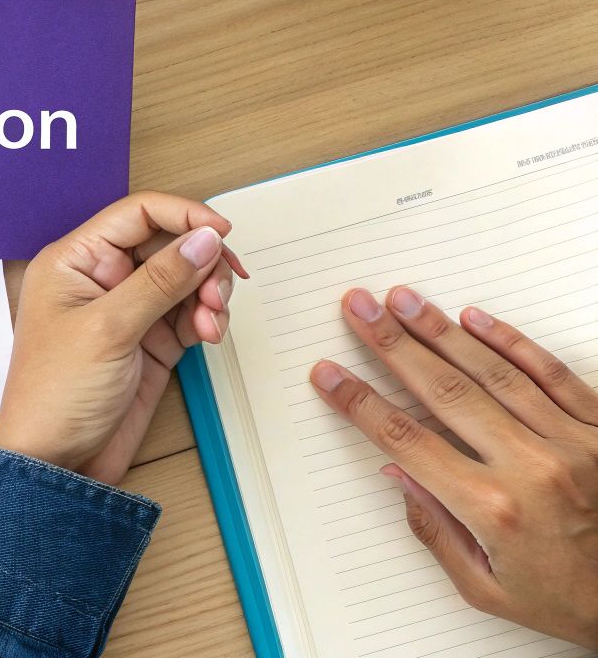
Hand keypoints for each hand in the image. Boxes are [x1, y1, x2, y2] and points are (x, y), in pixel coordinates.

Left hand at [0, 192, 244, 485]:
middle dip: (201, 262)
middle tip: (219, 292)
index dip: (184, 215)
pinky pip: (189, 313)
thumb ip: (160, 280)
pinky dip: (206, 318)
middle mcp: (101, 279)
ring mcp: (127, 311)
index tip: (223, 232)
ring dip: (208, 293)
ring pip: (184, 278)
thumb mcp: (109, 329)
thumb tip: (204, 238)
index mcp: (74, 261)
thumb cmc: (56, 395)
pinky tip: (209, 334)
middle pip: (167, 243)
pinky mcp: (149, 341)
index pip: (137, 213)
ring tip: (213, 321)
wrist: (55, 464)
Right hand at [310, 287, 597, 648]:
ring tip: (404, 302)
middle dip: (392, 345)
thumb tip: (397, 472)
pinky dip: (512, 342)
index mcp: (493, 509)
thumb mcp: (486, 588)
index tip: (330, 375)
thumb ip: (435, 530)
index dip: (360, 402)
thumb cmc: (568, 600)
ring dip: (441, 332)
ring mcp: (572, 444)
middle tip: (360, 309)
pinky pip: (553, 374)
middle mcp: (532, 469)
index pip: (407, 440)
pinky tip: (477, 320)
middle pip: (443, 391)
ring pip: (494, 373)